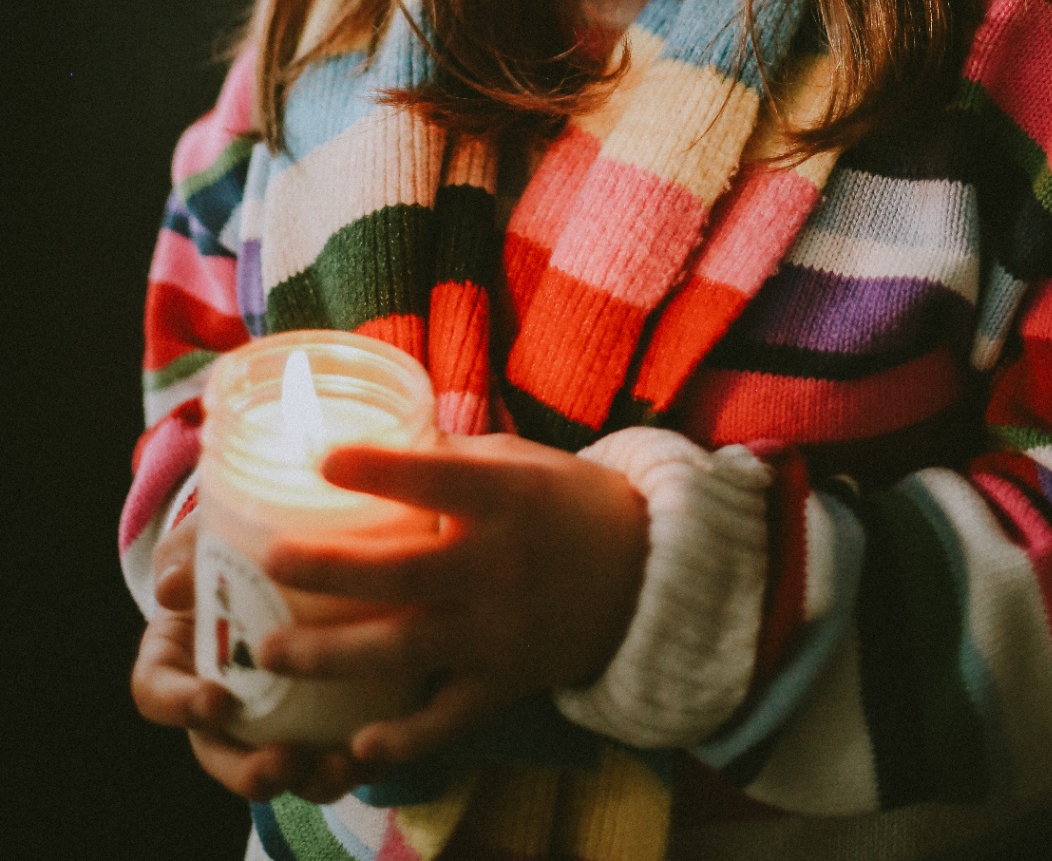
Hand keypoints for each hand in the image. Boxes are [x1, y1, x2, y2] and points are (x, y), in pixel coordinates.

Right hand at [130, 516, 368, 802]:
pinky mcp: (320, 710)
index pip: (156, 692)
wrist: (291, 536)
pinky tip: (381, 749)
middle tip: (284, 761)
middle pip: (219, 753)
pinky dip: (354, 757)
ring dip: (309, 778)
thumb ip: (185, 554)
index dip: (180, 705)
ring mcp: (266, 712)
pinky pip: (330, 747)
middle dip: (249, 770)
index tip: (217, 701)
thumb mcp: (205, 535)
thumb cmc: (233, 536)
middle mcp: (216, 696)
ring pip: (279, 764)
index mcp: (175, 657)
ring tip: (341, 767)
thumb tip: (173, 586)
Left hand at [260, 433, 647, 765]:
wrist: (644, 573)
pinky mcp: (506, 682)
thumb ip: (450, 459)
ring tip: (271, 651)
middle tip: (269, 559)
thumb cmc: (566, 501)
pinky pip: (448, 718)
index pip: (435, 481)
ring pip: (405, 649)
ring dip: (333, 654)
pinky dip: (405, 739)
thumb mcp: (518, 462)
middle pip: (401, 572)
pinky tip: (357, 745)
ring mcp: (500, 631)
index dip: (377, 470)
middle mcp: (500, 566)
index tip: (319, 461)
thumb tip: (370, 443)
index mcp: (506, 499)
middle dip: (328, 569)